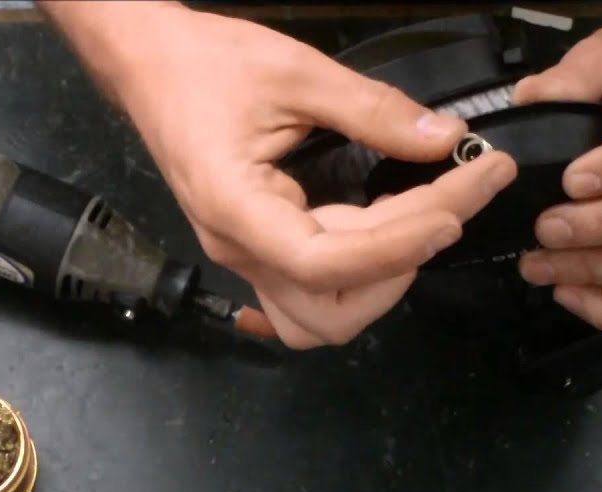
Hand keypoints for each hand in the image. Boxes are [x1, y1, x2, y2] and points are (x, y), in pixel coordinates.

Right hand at [105, 7, 516, 347]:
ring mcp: (245, 254)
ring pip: (319, 317)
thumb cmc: (208, 63)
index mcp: (235, 208)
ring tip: (420, 223)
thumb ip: (372, 109)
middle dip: (397, 269)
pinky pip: (313, 287)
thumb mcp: (295, 71)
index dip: (394, 248)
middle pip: (327, 313)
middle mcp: (238, 248)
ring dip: (378, 286)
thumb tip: (445, 139)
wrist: (149, 66)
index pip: (322, 264)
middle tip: (448, 205)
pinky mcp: (257, 247)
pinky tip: (392, 223)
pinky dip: (362, 270)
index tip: (452, 211)